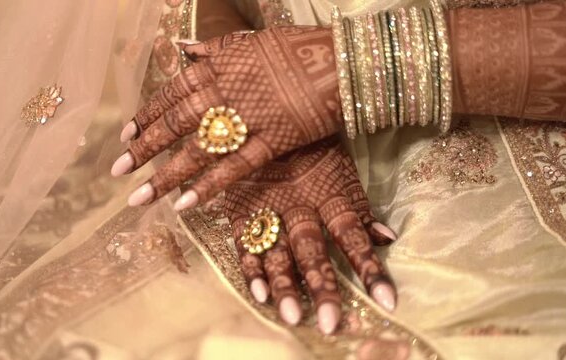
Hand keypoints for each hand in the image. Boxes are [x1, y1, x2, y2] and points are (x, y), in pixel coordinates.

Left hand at [111, 27, 342, 210]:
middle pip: (174, 125)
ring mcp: (245, 120)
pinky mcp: (270, 143)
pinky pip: (234, 169)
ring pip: (197, 152)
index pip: (171, 94)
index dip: (146, 116)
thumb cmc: (294, 48)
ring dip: (165, 176)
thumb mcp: (247, 41)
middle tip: (118, 171)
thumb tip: (182, 49)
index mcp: (216, 67)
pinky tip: (185, 206)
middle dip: (144, 149)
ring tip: (139, 199)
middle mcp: (223, 94)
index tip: (126, 136)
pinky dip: (209, 187)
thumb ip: (213, 49)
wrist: (339, 61)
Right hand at [224, 137, 396, 334]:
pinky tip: (260, 294)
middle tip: (329, 321)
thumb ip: (359, 207)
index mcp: (329, 195)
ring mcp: (268, 209)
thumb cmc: (312, 144)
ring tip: (292, 315)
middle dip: (322, 286)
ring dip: (285, 284)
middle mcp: (300, 207)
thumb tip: (387, 239)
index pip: (354, 237)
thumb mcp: (340, 169)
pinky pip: (244, 243)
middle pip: (313, 251)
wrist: (263, 115)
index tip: (387, 301)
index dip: (370, 268)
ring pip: (278, 252)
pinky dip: (251, 268)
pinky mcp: (241, 210)